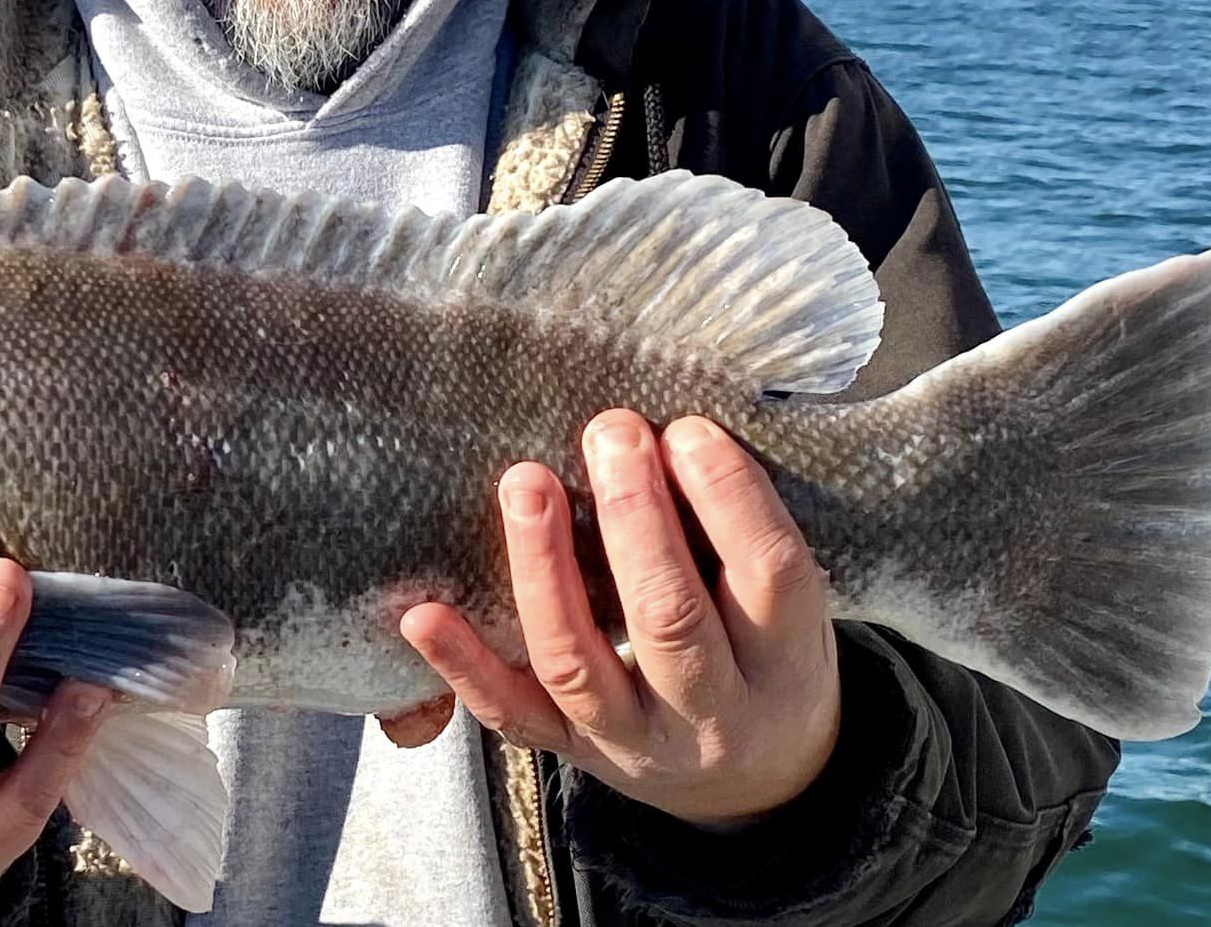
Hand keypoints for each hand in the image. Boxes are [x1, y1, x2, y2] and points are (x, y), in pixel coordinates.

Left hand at [401, 409, 838, 825]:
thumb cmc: (764, 653)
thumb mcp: (786, 606)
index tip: (686, 430)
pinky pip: (509, 713)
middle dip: (633, 517)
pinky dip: (462, 666)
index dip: (728, 496)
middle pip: (667, 617)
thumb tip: (672, 430)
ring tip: (526, 481)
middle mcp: (713, 714)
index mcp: (785, 664)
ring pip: (575, 661)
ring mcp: (633, 741)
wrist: (758, 780)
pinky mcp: (572, 752)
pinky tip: (424, 612)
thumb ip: (738, 535)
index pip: (766, 574)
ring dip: (543, 566)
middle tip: (610, 433)